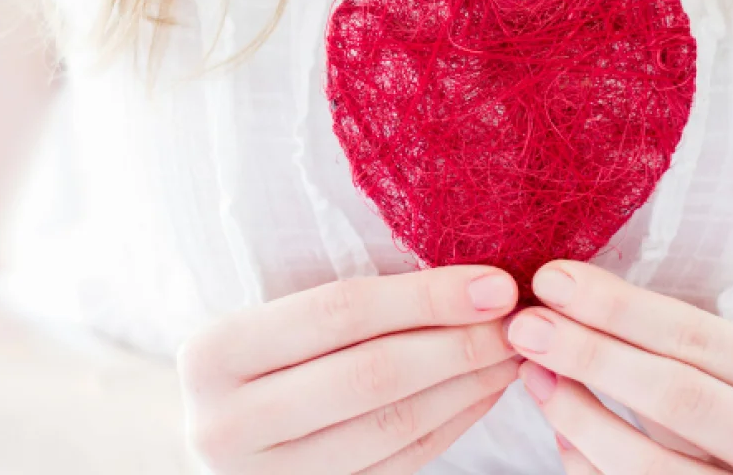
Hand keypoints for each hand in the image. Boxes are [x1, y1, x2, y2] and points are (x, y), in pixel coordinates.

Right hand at [178, 267, 519, 473]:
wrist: (219, 429)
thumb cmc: (255, 356)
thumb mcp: (268, 318)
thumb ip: (341, 303)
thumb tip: (465, 277)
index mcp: (213, 354)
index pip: (339, 312)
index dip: (426, 297)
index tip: (495, 284)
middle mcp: (227, 424)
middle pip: (372, 375)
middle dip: (460, 344)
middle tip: (519, 322)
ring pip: (394, 426)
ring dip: (468, 386)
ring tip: (513, 352)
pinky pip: (402, 463)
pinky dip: (453, 423)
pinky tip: (485, 390)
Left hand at [506, 262, 732, 474]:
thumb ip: (669, 346)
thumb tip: (566, 299)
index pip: (701, 340)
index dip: (620, 308)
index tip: (552, 279)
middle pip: (680, 398)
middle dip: (591, 354)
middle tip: (526, 324)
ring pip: (651, 467)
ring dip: (577, 415)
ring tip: (532, 375)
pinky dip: (587, 463)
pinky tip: (560, 429)